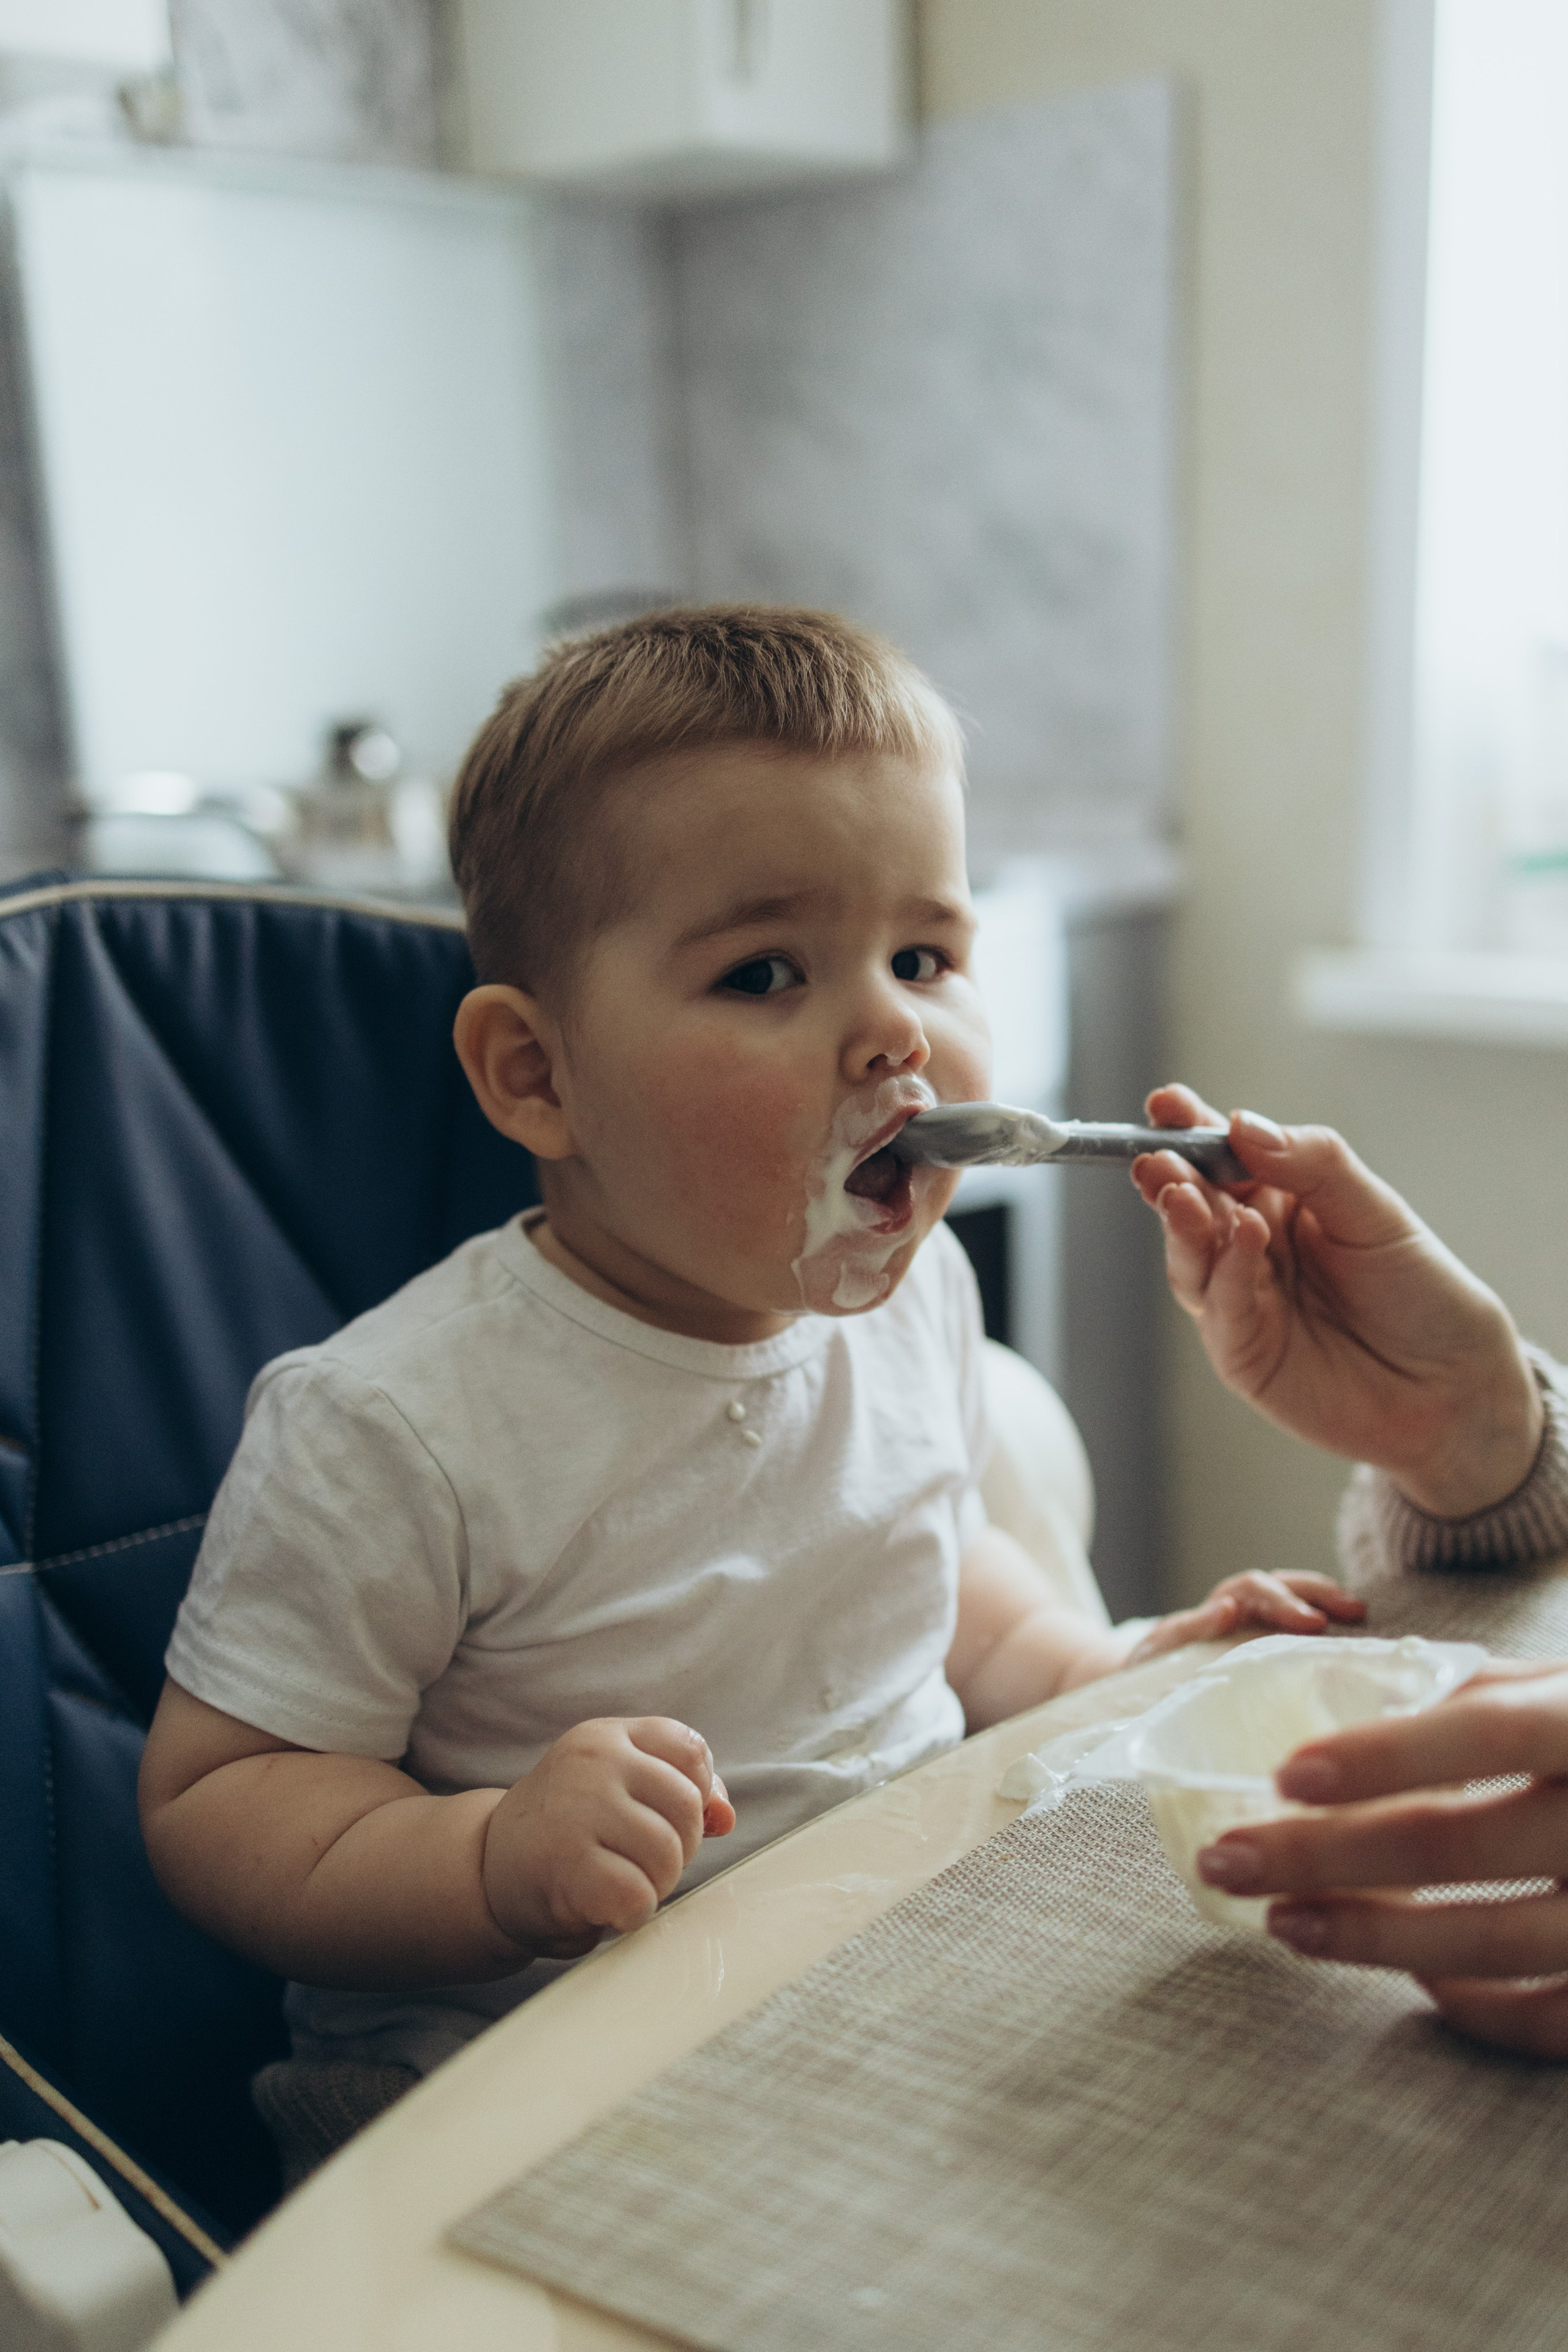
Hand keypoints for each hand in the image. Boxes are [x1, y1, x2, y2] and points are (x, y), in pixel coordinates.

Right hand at [481, 1716, 734, 1955]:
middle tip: (642, 1862)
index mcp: (607, 1737)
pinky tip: (608, 1907)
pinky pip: (637, 1894)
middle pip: (687, 1805)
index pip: (691, 1750)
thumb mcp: (618, 1791)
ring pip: (667, 1852)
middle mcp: (593, 1763)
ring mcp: (578, 1810)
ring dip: (657, 1884)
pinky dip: (634, 1912)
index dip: (697, 1793)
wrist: (486, 1870)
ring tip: (623, 1883)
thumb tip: (725, 1817)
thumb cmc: (568, 1831)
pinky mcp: (567, 1865)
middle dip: (679, 1847)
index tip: (666, 1819)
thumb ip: (679, 1793)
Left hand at [1123, 1571, 1365, 1666]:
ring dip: (1329, 1601)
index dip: (1279, 1600)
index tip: (1308, 1621)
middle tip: (1350, 1611)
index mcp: (1218, 1608)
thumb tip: (1225, 1609)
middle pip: (1283, 1585)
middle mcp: (1245, 1610)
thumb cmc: (1153, 1671)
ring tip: (1360, 1613)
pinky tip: (1359, 1640)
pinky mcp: (1275, 1651)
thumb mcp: (1161, 1652)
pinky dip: (1332, 1628)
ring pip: (1299, 1598)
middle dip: (1315, 1594)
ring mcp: (1262, 1627)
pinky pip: (1307, 1632)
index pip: (1251, 1590)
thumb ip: (1189, 1631)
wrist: (1147, 1692)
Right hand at [1130, 1083, 1541, 1516]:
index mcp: (1278, 1200)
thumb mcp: (1376, 1211)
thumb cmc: (1419, 1291)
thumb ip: (1313, 1164)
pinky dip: (1226, 1270)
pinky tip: (1244, 1236)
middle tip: (1160, 1157)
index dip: (1189, 1127)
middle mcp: (1249, 1246)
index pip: (1222, 1155)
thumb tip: (1243, 1125)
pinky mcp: (1241, 1353)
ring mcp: (1239, 1301)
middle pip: (1191, 1204)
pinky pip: (1221, 1307)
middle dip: (1170, 1176)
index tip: (1167, 1103)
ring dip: (1181, 1223)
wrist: (1453, 1385)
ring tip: (1184, 1192)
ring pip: (1190, 1256)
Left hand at [1195, 1662, 1567, 2056]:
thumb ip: (1480, 1690)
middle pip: (1457, 1844)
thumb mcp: (1567, 1694)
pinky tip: (1408, 1979)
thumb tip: (1335, 1686)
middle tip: (1225, 1859)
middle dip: (1324, 1855)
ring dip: (1370, 1938)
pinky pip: (1548, 2016)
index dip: (1384, 1753)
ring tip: (1282, 1921)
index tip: (1285, 1775)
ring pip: (1491, 1943)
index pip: (1482, 1728)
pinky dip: (1471, 2004)